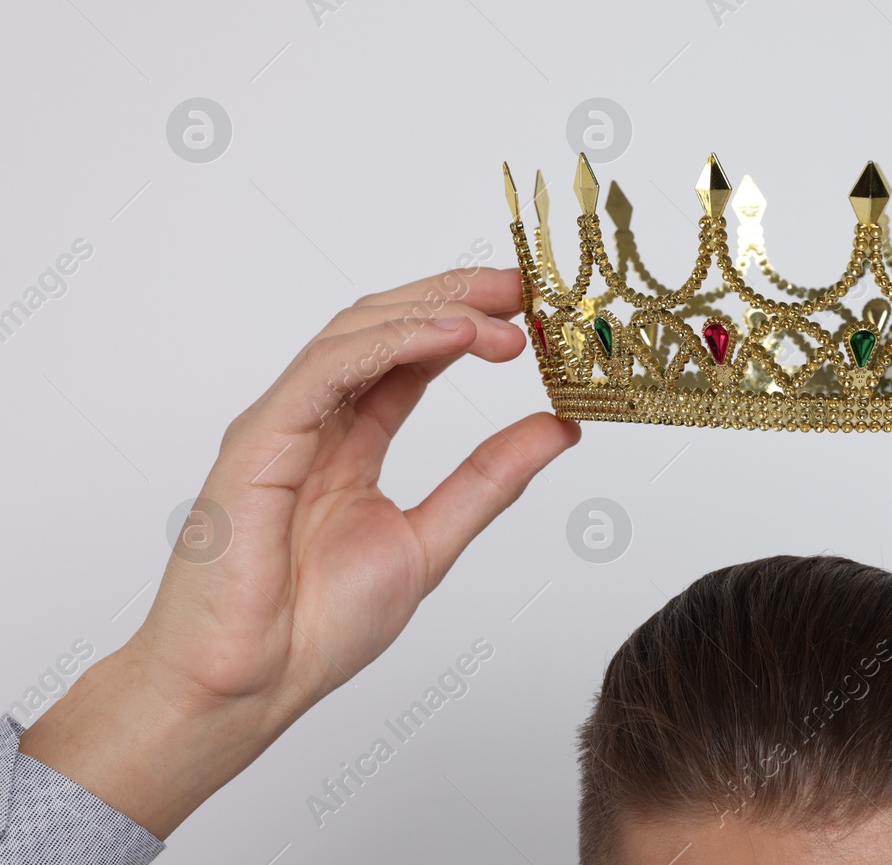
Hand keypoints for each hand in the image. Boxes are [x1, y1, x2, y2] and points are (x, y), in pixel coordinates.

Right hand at [21, 268, 578, 837]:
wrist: (247, 689)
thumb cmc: (312, 629)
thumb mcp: (432, 539)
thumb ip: (491, 479)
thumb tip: (560, 427)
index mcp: (348, 443)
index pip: (411, 355)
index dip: (470, 321)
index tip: (534, 310)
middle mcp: (313, 421)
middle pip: (385, 326)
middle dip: (457, 295)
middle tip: (525, 287)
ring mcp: (283, 424)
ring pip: (357, 331)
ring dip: (435, 310)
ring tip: (504, 311)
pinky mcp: (260, 439)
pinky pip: (329, 368)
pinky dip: (393, 341)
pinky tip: (452, 334)